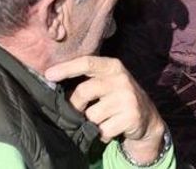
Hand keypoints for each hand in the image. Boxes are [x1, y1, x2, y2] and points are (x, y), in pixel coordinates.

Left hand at [44, 56, 166, 164]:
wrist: (147, 116)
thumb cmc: (117, 96)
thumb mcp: (106, 81)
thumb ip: (87, 79)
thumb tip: (54, 83)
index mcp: (112, 66)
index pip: (86, 62)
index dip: (66, 68)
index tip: (49, 75)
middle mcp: (121, 79)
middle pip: (84, 91)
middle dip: (75, 105)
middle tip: (79, 111)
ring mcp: (127, 98)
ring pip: (92, 115)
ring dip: (92, 122)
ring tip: (103, 119)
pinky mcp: (131, 116)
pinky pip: (103, 130)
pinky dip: (103, 133)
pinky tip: (111, 127)